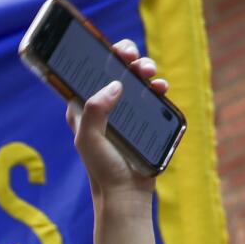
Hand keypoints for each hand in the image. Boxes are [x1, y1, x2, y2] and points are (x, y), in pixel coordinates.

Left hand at [69, 39, 167, 202]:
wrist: (126, 193)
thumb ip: (95, 111)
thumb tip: (114, 85)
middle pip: (116, 70)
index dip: (101, 55)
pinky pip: (151, 95)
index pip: (90, 72)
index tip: (115, 50)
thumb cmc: (102, 168)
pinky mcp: (143, 119)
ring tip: (150, 74)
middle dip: (127, 58)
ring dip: (144, 69)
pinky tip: (161, 88)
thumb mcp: (89, 139)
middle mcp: (103, 106)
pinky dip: (157, 86)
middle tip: (134, 60)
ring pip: (136, 79)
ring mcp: (124, 111)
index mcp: (84, 107)